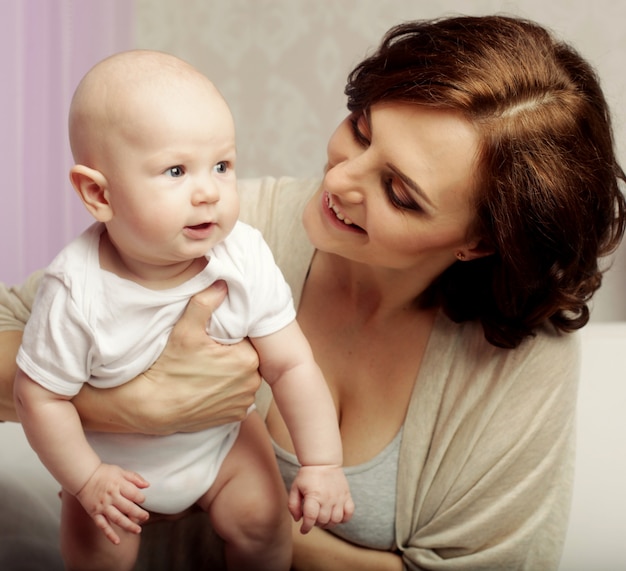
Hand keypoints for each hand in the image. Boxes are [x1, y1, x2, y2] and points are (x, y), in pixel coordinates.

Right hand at [75, 281, 261, 433]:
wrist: (152, 407)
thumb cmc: (169, 368)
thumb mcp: (186, 330)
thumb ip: (205, 303)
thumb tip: (221, 283)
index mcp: (247, 359)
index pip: (246, 340)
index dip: (229, 338)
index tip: (213, 339)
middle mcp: (252, 383)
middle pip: (246, 359)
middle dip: (232, 355)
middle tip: (208, 355)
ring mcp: (244, 402)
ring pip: (243, 379)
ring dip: (231, 375)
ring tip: (207, 371)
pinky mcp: (235, 416)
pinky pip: (237, 398)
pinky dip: (227, 393)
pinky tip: (209, 388)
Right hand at [75, 463, 149, 544]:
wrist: (83, 477)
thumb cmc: (103, 473)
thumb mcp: (120, 471)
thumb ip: (134, 478)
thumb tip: (147, 485)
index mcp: (118, 485)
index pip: (134, 494)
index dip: (141, 498)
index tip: (143, 500)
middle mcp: (111, 497)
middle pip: (128, 508)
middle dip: (139, 514)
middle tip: (146, 517)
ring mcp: (103, 506)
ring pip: (118, 519)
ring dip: (129, 526)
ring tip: (138, 530)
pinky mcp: (95, 513)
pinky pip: (103, 526)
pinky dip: (110, 534)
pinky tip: (117, 541)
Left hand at [288, 465, 354, 533]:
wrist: (323, 461)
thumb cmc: (307, 475)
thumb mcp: (295, 488)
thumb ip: (293, 505)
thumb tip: (298, 520)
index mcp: (313, 496)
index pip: (311, 518)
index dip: (306, 528)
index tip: (303, 529)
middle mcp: (327, 498)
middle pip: (323, 521)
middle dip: (315, 524)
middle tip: (312, 518)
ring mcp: (339, 498)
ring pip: (336, 520)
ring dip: (328, 523)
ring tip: (323, 517)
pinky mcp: (347, 496)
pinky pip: (349, 513)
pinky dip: (344, 519)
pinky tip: (336, 515)